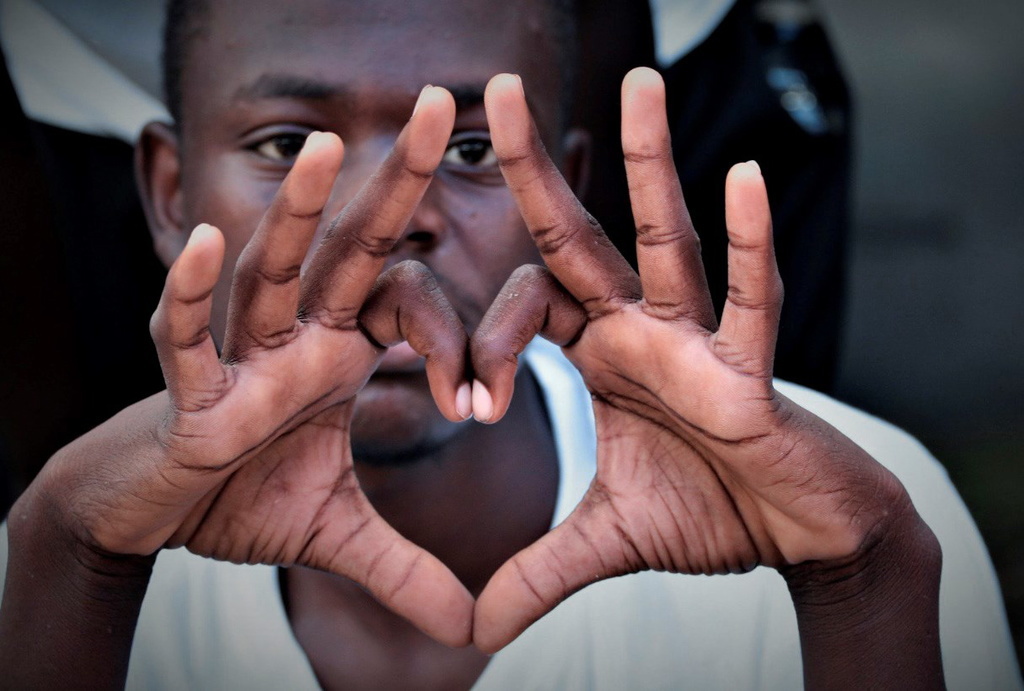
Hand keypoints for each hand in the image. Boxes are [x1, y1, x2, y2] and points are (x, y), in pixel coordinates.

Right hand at [24, 86, 473, 646]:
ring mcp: (240, 359)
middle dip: (393, 181)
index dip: (455, 344)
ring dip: (298, 215)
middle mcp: (296, 340)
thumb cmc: (245, 496)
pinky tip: (206, 247)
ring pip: (271, 274)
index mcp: (339, 355)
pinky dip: (192, 295)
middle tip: (444, 107)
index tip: (480, 406)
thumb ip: (409, 569)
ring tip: (327, 152)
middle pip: (350, 249)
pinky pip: (187, 336)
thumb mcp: (339, 534)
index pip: (411, 309)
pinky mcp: (187, 394)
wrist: (155, 513)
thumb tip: (473, 632)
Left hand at [470, 68, 939, 674]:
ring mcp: (698, 341)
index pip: (524, 310)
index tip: (467, 404)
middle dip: (533, 167)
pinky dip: (751, 244)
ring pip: (667, 240)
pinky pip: (750, 299)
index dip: (485, 343)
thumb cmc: (709, 512)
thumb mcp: (605, 540)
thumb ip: (537, 571)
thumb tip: (474, 631)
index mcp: (601, 356)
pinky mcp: (752, 371)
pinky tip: (743, 175)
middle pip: (579, 237)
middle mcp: (642, 331)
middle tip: (491, 89)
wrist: (798, 534)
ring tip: (638, 79)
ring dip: (652, 162)